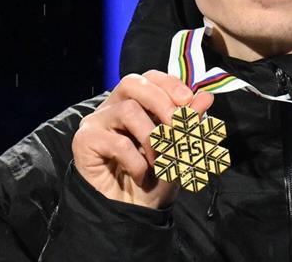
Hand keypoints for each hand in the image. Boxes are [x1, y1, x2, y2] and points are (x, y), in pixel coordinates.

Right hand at [72, 70, 213, 208]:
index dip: (169, 84)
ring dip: (152, 139)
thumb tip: (206, 96)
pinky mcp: (85, 140)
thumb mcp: (179, 151)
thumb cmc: (154, 179)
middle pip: (132, 83)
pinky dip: (137, 162)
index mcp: (135, 103)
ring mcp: (96, 122)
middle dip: (161, 102)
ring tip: (159, 163)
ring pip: (127, 111)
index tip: (188, 102)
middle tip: (177, 127)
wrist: (132, 213)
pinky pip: (117, 142)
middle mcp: (113, 107)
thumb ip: (190, 124)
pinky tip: (140, 175)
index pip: (149, 78)